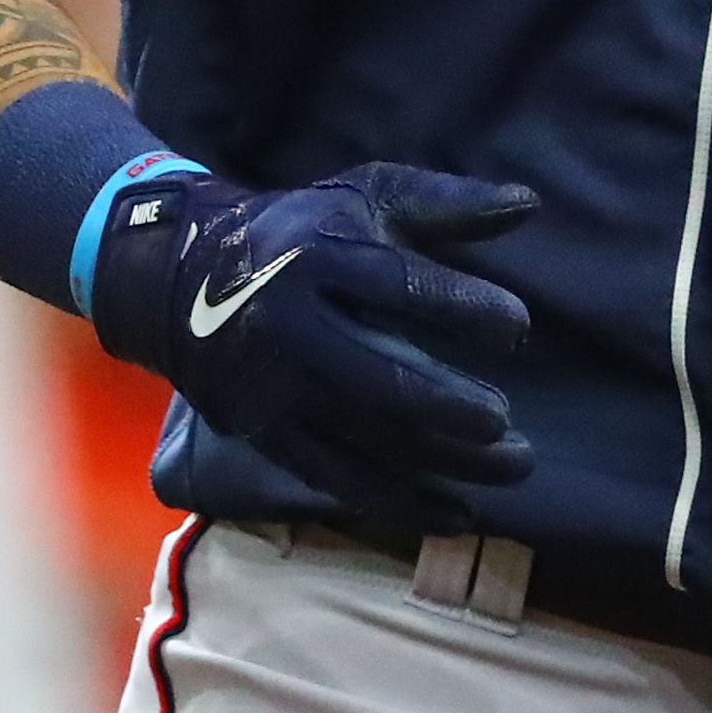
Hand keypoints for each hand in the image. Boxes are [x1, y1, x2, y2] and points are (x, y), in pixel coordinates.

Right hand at [88, 161, 539, 518]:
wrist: (183, 278)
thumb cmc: (301, 233)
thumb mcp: (365, 198)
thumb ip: (447, 204)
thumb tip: (529, 204)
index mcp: (317, 258)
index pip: (394, 285)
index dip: (458, 307)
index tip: (517, 329)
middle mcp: (291, 326)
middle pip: (376, 376)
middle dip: (445, 403)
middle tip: (503, 419)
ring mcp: (274, 389)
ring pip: (365, 437)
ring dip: (444, 460)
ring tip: (515, 464)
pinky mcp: (263, 433)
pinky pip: (337, 477)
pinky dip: (400, 501)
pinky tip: (459, 514)